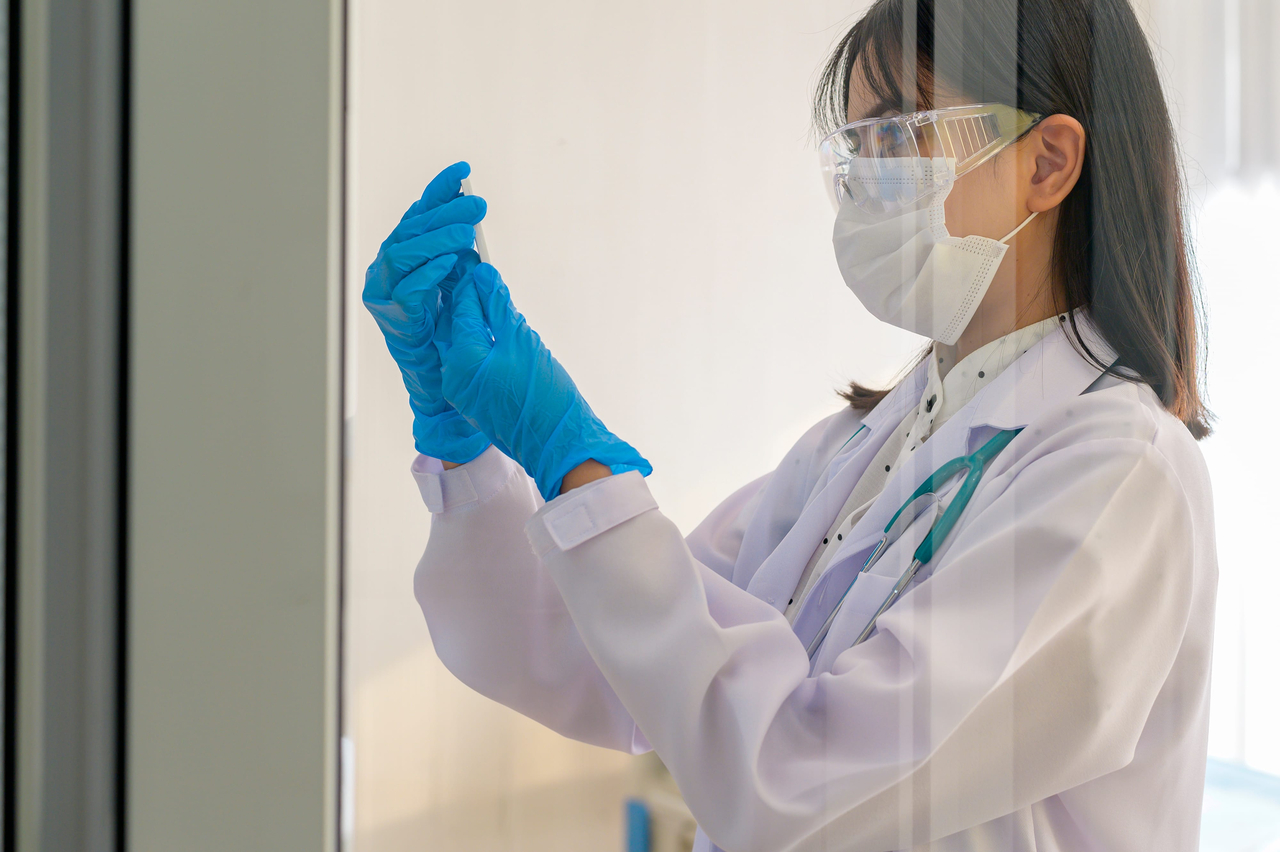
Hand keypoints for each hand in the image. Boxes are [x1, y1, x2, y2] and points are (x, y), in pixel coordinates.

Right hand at [362, 161, 491, 462]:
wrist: (445, 385)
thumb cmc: (453, 334)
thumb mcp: (460, 284)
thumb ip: (459, 253)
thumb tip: (471, 214)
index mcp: (405, 257)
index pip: (419, 214)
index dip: (438, 191)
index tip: (464, 172)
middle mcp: (388, 271)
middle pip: (410, 228)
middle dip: (443, 212)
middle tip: (477, 205)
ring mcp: (385, 295)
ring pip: (403, 253)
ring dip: (436, 239)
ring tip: (467, 234)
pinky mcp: (393, 321)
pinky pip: (408, 289)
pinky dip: (429, 272)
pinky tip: (452, 262)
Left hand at [438, 262, 650, 500]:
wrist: (558, 445)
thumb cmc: (545, 396)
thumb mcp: (524, 342)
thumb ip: (500, 307)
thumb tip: (484, 276)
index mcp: (462, 360)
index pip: (462, 309)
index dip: (473, 283)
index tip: (479, 263)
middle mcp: (454, 378)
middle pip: (456, 328)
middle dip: (470, 303)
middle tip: (484, 279)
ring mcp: (463, 394)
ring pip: (463, 347)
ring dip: (477, 325)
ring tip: (494, 305)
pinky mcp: (475, 404)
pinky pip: (472, 367)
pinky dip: (482, 348)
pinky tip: (499, 336)